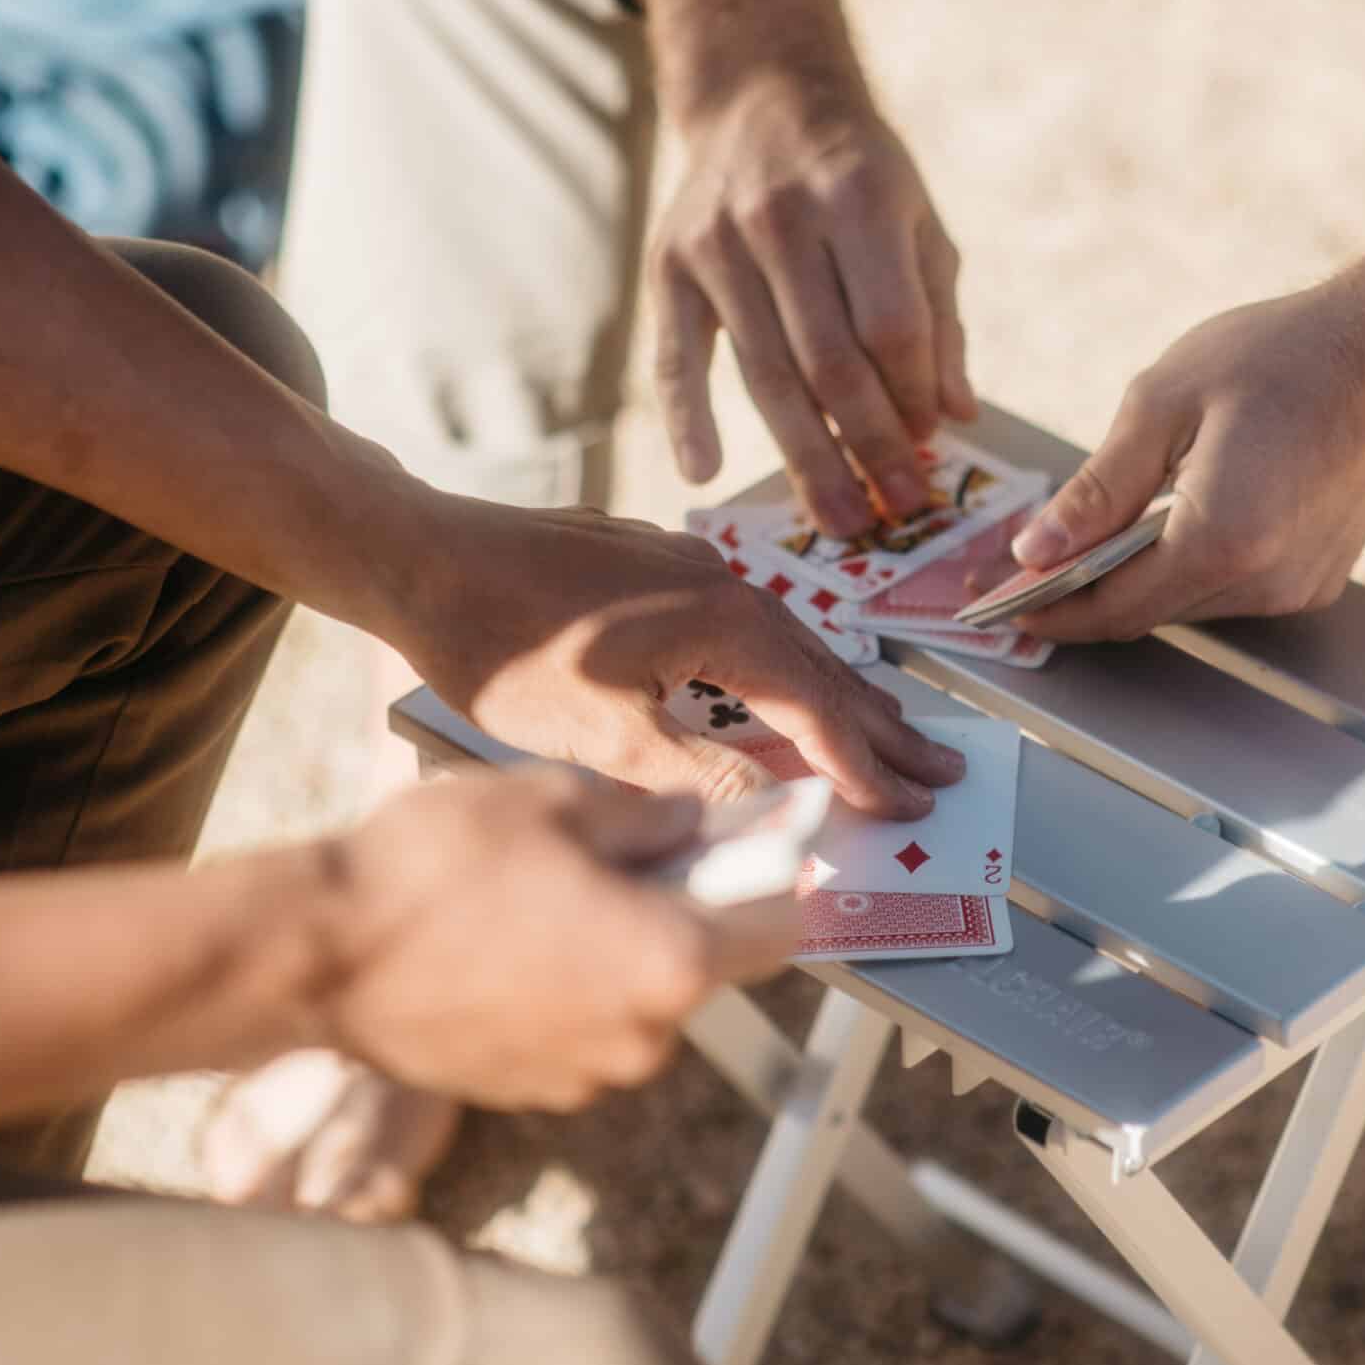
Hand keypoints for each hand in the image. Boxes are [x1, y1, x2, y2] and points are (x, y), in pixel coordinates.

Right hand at [316, 770, 794, 1111]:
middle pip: (703, 964)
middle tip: (621, 852)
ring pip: (638, 999)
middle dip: (680, 908)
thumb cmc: (435, 868)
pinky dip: (567, 989)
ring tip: (540, 895)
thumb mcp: (557, 800)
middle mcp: (646, 1038)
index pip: (779, 928)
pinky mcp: (533, 1092)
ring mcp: (587, 1077)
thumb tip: (694, 822)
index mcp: (672, 961)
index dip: (771, 877)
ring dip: (617, 950)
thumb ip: (650, 814)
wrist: (318, 955)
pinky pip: (583, 1031)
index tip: (748, 845)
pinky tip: (503, 941)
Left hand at [387, 496, 962, 818]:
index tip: (909, 808)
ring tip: (888, 732)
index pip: (817, 710)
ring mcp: (690, 567)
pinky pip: (750, 623)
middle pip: (823, 668)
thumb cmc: (500, 645)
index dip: (864, 767)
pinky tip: (787, 683)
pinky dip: (787, 666)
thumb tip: (771, 811)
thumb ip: (693, 772)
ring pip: (790, 642)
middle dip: (883, 727)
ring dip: (840, 695)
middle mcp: (723, 584)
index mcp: (722, 623)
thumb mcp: (597, 731)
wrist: (422, 554)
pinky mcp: (657, 565)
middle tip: (942, 769)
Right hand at [641, 0, 975, 535]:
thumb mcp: (918, 224)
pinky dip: (688, 418)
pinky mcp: (670, 267)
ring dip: (805, 457)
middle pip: (830, 362)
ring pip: (766, 374)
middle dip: (868, 446)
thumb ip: (938, 318)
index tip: (928, 447)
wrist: (762, 96)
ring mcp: (718, 243)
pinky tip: (704, 473)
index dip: (911, 396)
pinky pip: (677, 357)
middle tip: (893, 511)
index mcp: (860, 198)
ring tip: (838, 518)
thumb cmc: (858, 174)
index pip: (891, 326)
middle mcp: (783, 217)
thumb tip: (955, 415)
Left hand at [1005, 245, 1364, 642]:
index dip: (1047, 610)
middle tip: (1017, 564)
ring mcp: (1298, 587)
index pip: (1112, 608)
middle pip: (1144, 613)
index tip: (994, 602)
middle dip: (1078, 595)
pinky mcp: (1317, 579)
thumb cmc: (1286, 354)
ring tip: (1082, 539)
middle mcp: (1266, 581)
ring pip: (1183, 605)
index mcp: (1222, 538)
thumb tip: (1034, 551)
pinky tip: (1158, 525)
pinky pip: (1227, 590)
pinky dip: (1182, 567)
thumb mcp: (1165, 402)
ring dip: (1130, 580)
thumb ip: (1097, 490)